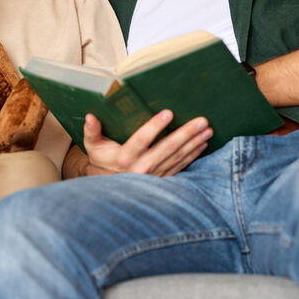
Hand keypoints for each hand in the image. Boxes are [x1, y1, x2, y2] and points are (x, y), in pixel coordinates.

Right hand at [83, 110, 212, 176]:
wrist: (109, 185)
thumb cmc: (102, 159)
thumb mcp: (93, 146)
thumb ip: (92, 131)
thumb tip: (91, 116)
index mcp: (124, 157)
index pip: (141, 140)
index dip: (155, 126)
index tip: (168, 112)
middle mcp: (141, 167)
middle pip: (167, 148)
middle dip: (186, 134)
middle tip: (201, 121)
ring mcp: (154, 175)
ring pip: (178, 157)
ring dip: (194, 143)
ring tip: (207, 129)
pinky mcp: (163, 178)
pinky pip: (181, 166)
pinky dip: (194, 155)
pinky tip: (203, 144)